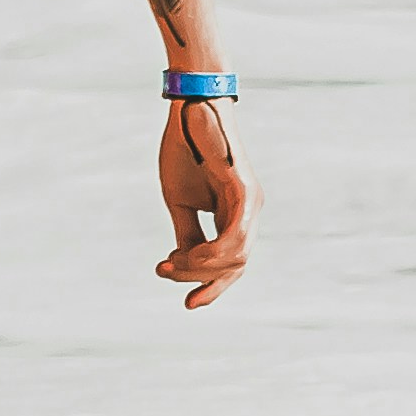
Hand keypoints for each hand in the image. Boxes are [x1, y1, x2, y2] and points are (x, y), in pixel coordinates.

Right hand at [156, 99, 248, 307]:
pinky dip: (211, 253)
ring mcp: (250, 203)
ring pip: (235, 258)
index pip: (231, 264)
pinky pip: (235, 236)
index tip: (188, 305)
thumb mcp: (181, 202)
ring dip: (200, 267)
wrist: (189, 110)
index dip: (211, 288)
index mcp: (235, 215)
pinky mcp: (244, 192)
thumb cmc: (186, 150)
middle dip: (199, 279)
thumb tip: (184, 265)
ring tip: (171, 261)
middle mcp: (249, 213)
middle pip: (234, 267)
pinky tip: (187, 254)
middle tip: (164, 270)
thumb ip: (187, 234)